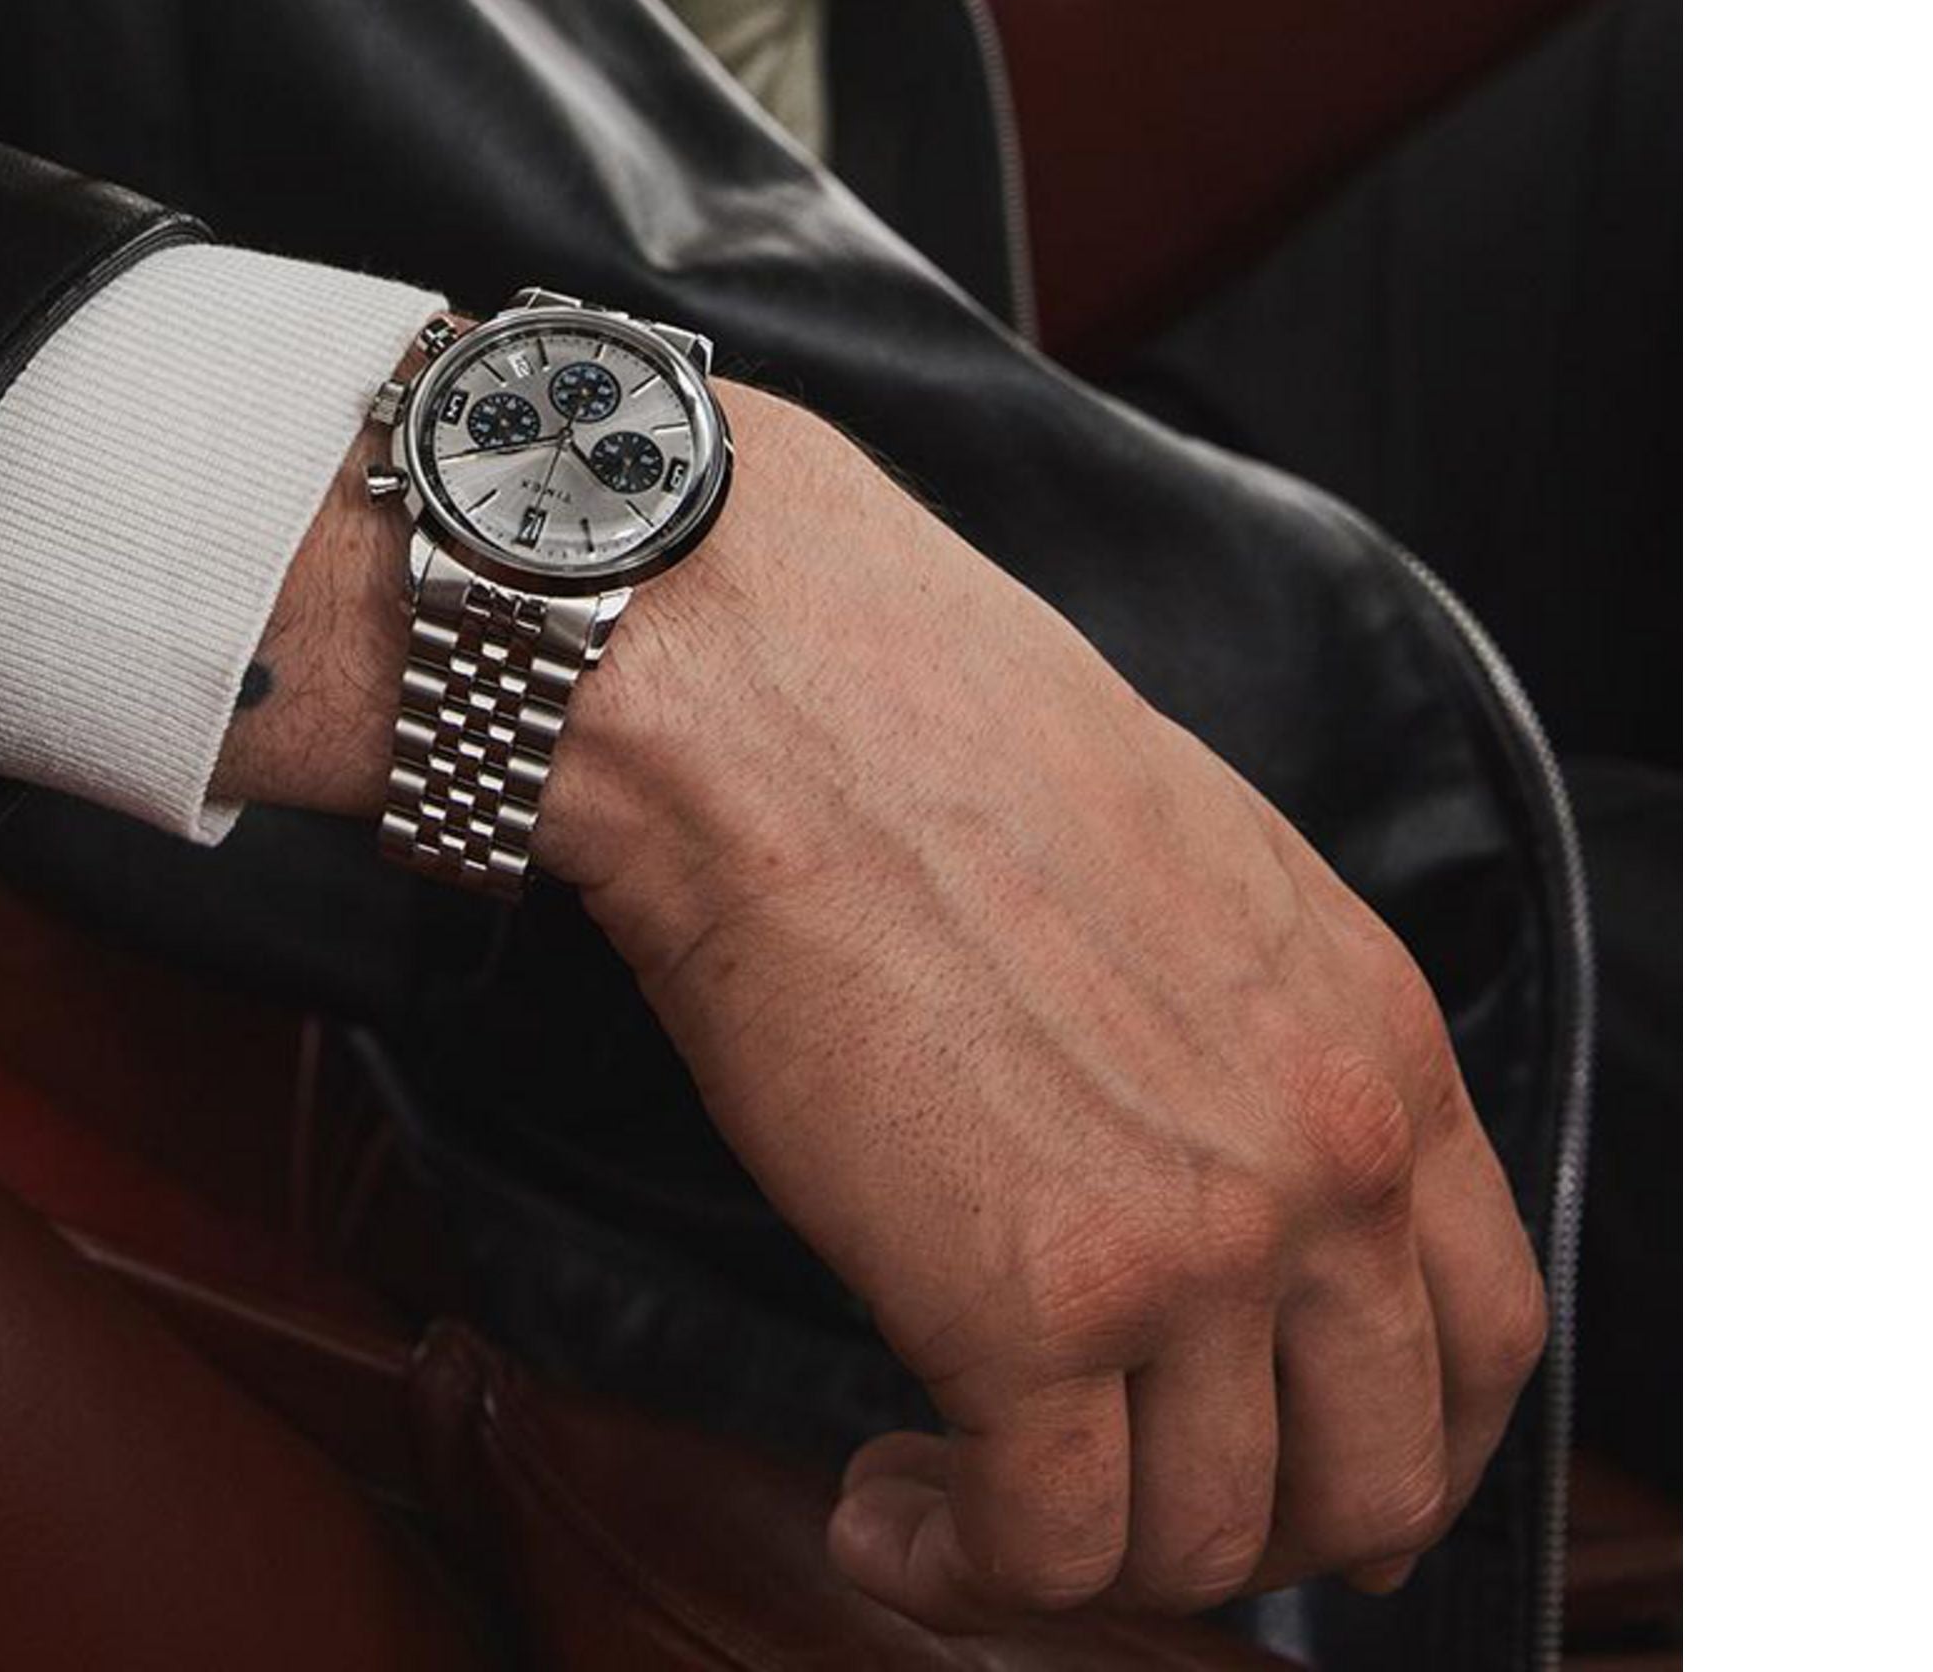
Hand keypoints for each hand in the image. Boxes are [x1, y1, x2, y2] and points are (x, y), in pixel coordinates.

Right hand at [538, 386, 1549, 1629]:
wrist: (777, 696)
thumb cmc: (928, 732)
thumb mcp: (1187, 862)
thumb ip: (1252, 1032)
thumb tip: (1208, 1163)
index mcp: (1375, 1035)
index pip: (1485, 1329)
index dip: (1404, 1441)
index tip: (1317, 1480)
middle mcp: (1326, 1158)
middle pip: (1376, 1473)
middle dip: (1247, 1532)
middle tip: (1120, 1515)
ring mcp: (1194, 1246)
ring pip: (1205, 1539)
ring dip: (1081, 1559)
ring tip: (959, 1499)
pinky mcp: (1028, 1313)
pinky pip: (1044, 1547)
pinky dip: (962, 1566)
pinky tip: (883, 1506)